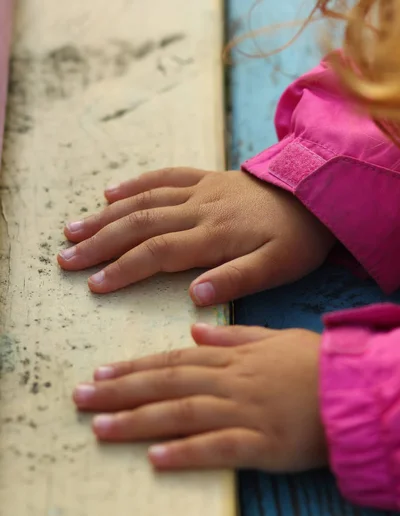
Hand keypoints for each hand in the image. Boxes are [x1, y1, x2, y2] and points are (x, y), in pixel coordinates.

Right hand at [58, 167, 333, 304]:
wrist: (317, 193)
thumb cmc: (298, 238)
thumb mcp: (277, 267)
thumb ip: (236, 279)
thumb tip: (193, 296)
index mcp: (214, 236)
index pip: (158, 253)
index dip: (123, 269)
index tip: (94, 284)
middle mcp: (199, 210)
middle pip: (139, 225)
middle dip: (100, 243)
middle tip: (66, 258)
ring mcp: (199, 191)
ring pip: (143, 201)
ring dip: (105, 216)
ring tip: (72, 228)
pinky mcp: (205, 179)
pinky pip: (163, 177)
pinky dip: (134, 184)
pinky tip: (110, 193)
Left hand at [72, 324, 326, 471]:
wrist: (355, 389)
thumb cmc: (314, 363)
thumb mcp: (273, 337)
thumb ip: (232, 334)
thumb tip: (194, 326)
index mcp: (232, 358)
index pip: (174, 361)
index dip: (135, 368)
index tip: (101, 374)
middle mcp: (230, 382)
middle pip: (166, 385)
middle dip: (120, 392)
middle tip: (81, 398)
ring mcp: (244, 412)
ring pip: (181, 414)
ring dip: (137, 421)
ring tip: (100, 427)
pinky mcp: (262, 444)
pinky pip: (218, 448)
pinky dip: (185, 452)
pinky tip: (154, 459)